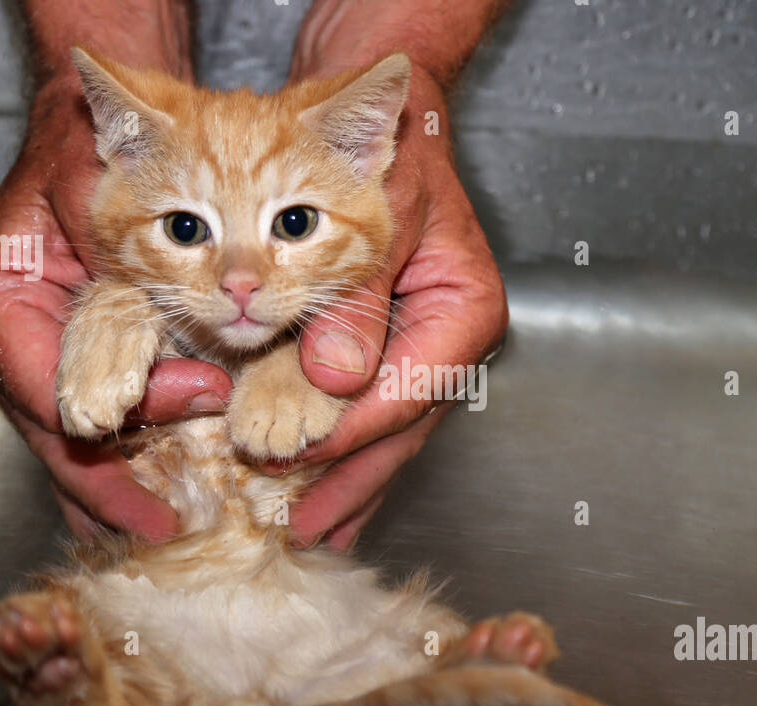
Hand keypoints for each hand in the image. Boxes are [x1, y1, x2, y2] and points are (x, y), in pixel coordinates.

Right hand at [0, 79, 230, 541]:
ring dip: (126, 485)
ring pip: (79, 441)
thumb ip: (146, 296)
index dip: (116, 429)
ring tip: (172, 529)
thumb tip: (201, 395)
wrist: (116, 123)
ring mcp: (47, 355)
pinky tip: (171, 491)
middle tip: (168, 534)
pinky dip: (141, 454)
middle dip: (112, 488)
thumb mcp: (117, 208)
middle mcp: (14, 339)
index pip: (47, 394)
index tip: (181, 446)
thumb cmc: (103, 149)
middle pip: (58, 435)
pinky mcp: (87, 361)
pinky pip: (110, 419)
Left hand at [286, 65, 508, 550]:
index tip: (293, 462)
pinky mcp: (394, 351)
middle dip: (350, 481)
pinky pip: (367, 409)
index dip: (350, 434)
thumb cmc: (385, 155)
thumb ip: (358, 300)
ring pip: (385, 429)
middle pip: (400, 428)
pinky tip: (318, 485)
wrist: (380, 119)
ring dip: (345, 479)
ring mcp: (424, 351)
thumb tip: (334, 379)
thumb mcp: (377, 216)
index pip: (406, 391)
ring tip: (312, 531)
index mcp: (462, 311)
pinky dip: (339, 445)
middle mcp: (448, 342)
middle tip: (306, 535)